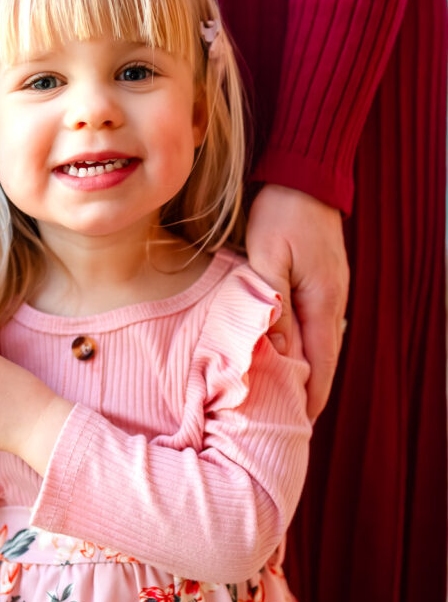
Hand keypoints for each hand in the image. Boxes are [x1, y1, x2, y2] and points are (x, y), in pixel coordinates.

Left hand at [245, 184, 348, 420]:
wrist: (306, 174)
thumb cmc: (284, 213)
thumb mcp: (268, 256)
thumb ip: (271, 303)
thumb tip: (278, 349)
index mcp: (323, 303)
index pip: (320, 365)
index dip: (308, 399)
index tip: (294, 427)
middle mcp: (333, 303)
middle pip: (324, 361)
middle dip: (307, 393)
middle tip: (285, 423)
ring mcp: (331, 292)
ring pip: (321, 344)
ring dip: (306, 371)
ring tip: (284, 398)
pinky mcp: (322, 282)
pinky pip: (316, 326)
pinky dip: (305, 348)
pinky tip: (288, 355)